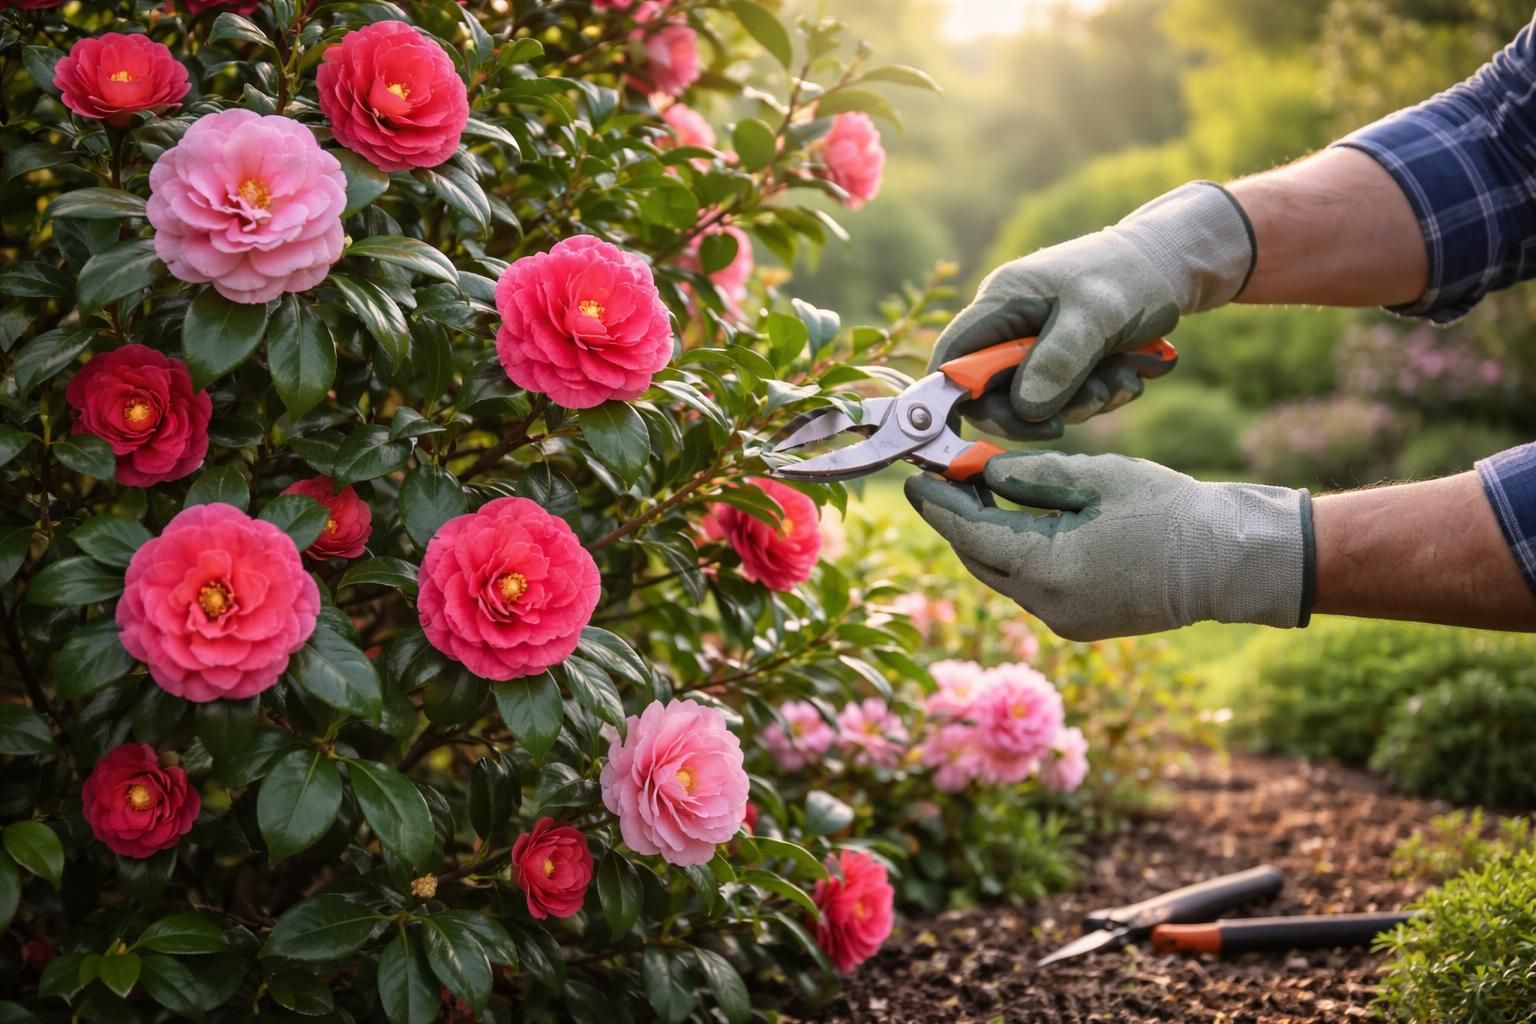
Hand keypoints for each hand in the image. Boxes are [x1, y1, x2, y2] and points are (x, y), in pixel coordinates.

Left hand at [904, 451, 1312, 639]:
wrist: (1228, 562)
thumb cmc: (1169, 511)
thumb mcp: (1097, 478)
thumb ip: (1032, 477)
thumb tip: (983, 474)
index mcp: (1048, 568)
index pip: (970, 534)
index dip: (938, 505)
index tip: (915, 478)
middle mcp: (1048, 606)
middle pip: (979, 559)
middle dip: (957, 520)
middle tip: (944, 478)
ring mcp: (1064, 621)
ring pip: (1002, 576)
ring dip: (986, 538)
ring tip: (978, 492)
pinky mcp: (1080, 624)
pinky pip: (1030, 587)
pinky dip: (1015, 555)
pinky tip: (1017, 522)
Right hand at [931, 182, 1253, 438]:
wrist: (1175, 265)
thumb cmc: (1133, 275)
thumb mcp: (1098, 314)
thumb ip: (1060, 360)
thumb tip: (1025, 411)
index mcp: (1000, 304)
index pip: (951, 360)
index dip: (957, 399)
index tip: (1000, 425)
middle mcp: (1010, 327)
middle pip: (993, 394)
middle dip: (1040, 410)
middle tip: (1088, 402)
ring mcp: (1036, 346)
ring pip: (1036, 403)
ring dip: (1081, 403)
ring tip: (1121, 378)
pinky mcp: (1064, 361)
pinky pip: (1067, 400)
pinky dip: (1099, 396)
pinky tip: (1129, 374)